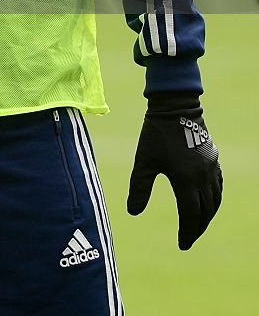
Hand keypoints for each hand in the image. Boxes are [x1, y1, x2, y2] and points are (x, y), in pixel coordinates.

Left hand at [127, 92, 221, 249]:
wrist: (175, 107)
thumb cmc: (156, 134)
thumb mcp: (144, 161)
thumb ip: (139, 187)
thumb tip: (133, 213)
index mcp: (185, 180)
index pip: (190, 216)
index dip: (187, 233)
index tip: (182, 245)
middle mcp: (202, 177)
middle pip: (205, 212)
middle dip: (197, 229)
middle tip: (188, 239)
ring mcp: (211, 168)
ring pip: (215, 200)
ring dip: (207, 216)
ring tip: (197, 225)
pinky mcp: (213, 159)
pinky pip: (218, 186)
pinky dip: (214, 199)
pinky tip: (207, 202)